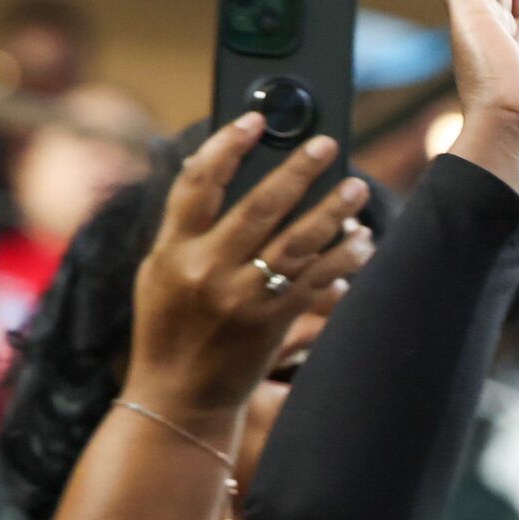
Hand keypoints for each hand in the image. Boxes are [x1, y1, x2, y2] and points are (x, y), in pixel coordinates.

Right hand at [123, 116, 370, 418]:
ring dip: (332, 211)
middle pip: (259, 206)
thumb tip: (217, 168)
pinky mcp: (270, 324)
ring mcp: (241, 300)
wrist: (177, 400)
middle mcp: (206, 272)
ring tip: (356, 187)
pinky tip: (360, 241)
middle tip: (326, 145)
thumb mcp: (158, 274)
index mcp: (172, 252)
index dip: (227, 145)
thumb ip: (183, 227)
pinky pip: (315, 282)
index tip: (255, 119)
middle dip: (297, 170)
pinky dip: (342, 258)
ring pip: (296, 242)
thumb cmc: (167, 331)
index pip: (198, 183)